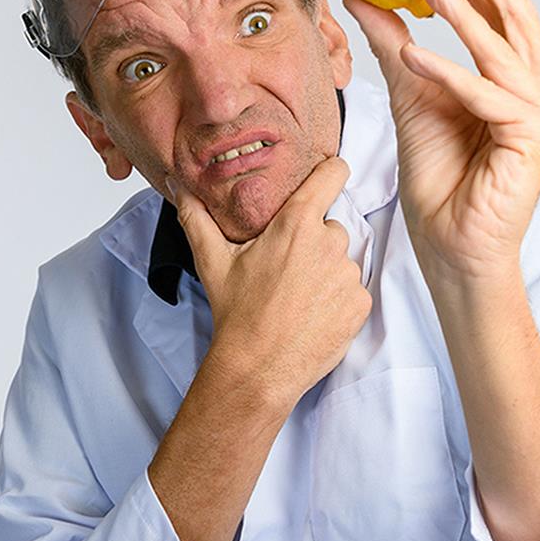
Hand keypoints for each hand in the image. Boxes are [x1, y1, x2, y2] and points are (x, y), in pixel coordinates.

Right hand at [166, 157, 372, 406]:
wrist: (258, 368)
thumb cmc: (237, 314)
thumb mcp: (213, 262)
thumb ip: (197, 218)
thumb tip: (179, 188)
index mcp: (297, 225)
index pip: (332, 175)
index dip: (330, 172)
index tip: (327, 176)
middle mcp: (329, 244)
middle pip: (330, 227)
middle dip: (313, 242)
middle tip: (287, 268)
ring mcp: (348, 276)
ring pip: (342, 261)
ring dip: (326, 272)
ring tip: (297, 296)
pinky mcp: (359, 304)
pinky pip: (353, 291)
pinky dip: (338, 300)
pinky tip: (312, 314)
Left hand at [344, 0, 539, 280]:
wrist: (449, 245)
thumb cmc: (439, 181)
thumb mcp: (411, 95)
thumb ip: (395, 45)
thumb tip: (365, 0)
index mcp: (521, 79)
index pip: (502, 18)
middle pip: (513, 25)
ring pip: (500, 55)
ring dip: (463, 20)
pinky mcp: (534, 137)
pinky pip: (487, 96)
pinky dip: (449, 75)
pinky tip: (412, 57)